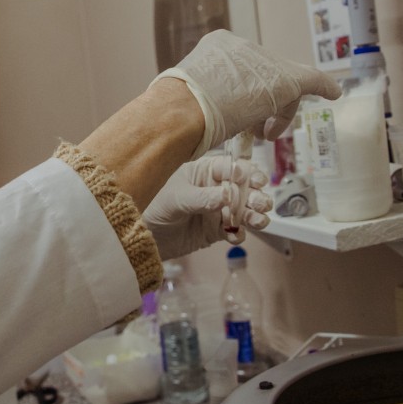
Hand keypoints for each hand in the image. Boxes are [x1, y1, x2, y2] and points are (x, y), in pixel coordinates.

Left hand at [143, 155, 272, 260]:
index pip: (232, 167)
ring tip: (258, 221)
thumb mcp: (177, 198)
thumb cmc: (153, 205)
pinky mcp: (215, 230)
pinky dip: (239, 234)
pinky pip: (234, 231)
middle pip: (244, 189)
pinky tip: (235, 235)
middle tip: (260, 203)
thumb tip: (229, 195)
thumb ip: (203, 197)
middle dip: (256, 195)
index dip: (246, 173)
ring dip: (254, 214)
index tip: (253, 181)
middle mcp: (215, 188)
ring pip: (244, 210)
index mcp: (205, 171)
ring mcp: (217, 209)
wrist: (141, 235)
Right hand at [152, 29, 340, 158]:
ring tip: (267, 134)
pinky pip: (312, 79)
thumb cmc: (176, 115)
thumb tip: (196, 113)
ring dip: (281, 110)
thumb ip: (201, 97)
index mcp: (215, 45)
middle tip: (261, 131)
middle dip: (265, 104)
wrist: (181, 113)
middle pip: (265, 75)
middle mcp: (241, 45)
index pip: (242, 70)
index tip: (246, 111)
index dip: (248, 95)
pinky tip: (333, 92)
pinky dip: (323, 87)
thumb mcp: (188, 98)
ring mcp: (264, 60)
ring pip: (283, 82)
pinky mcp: (286, 77)